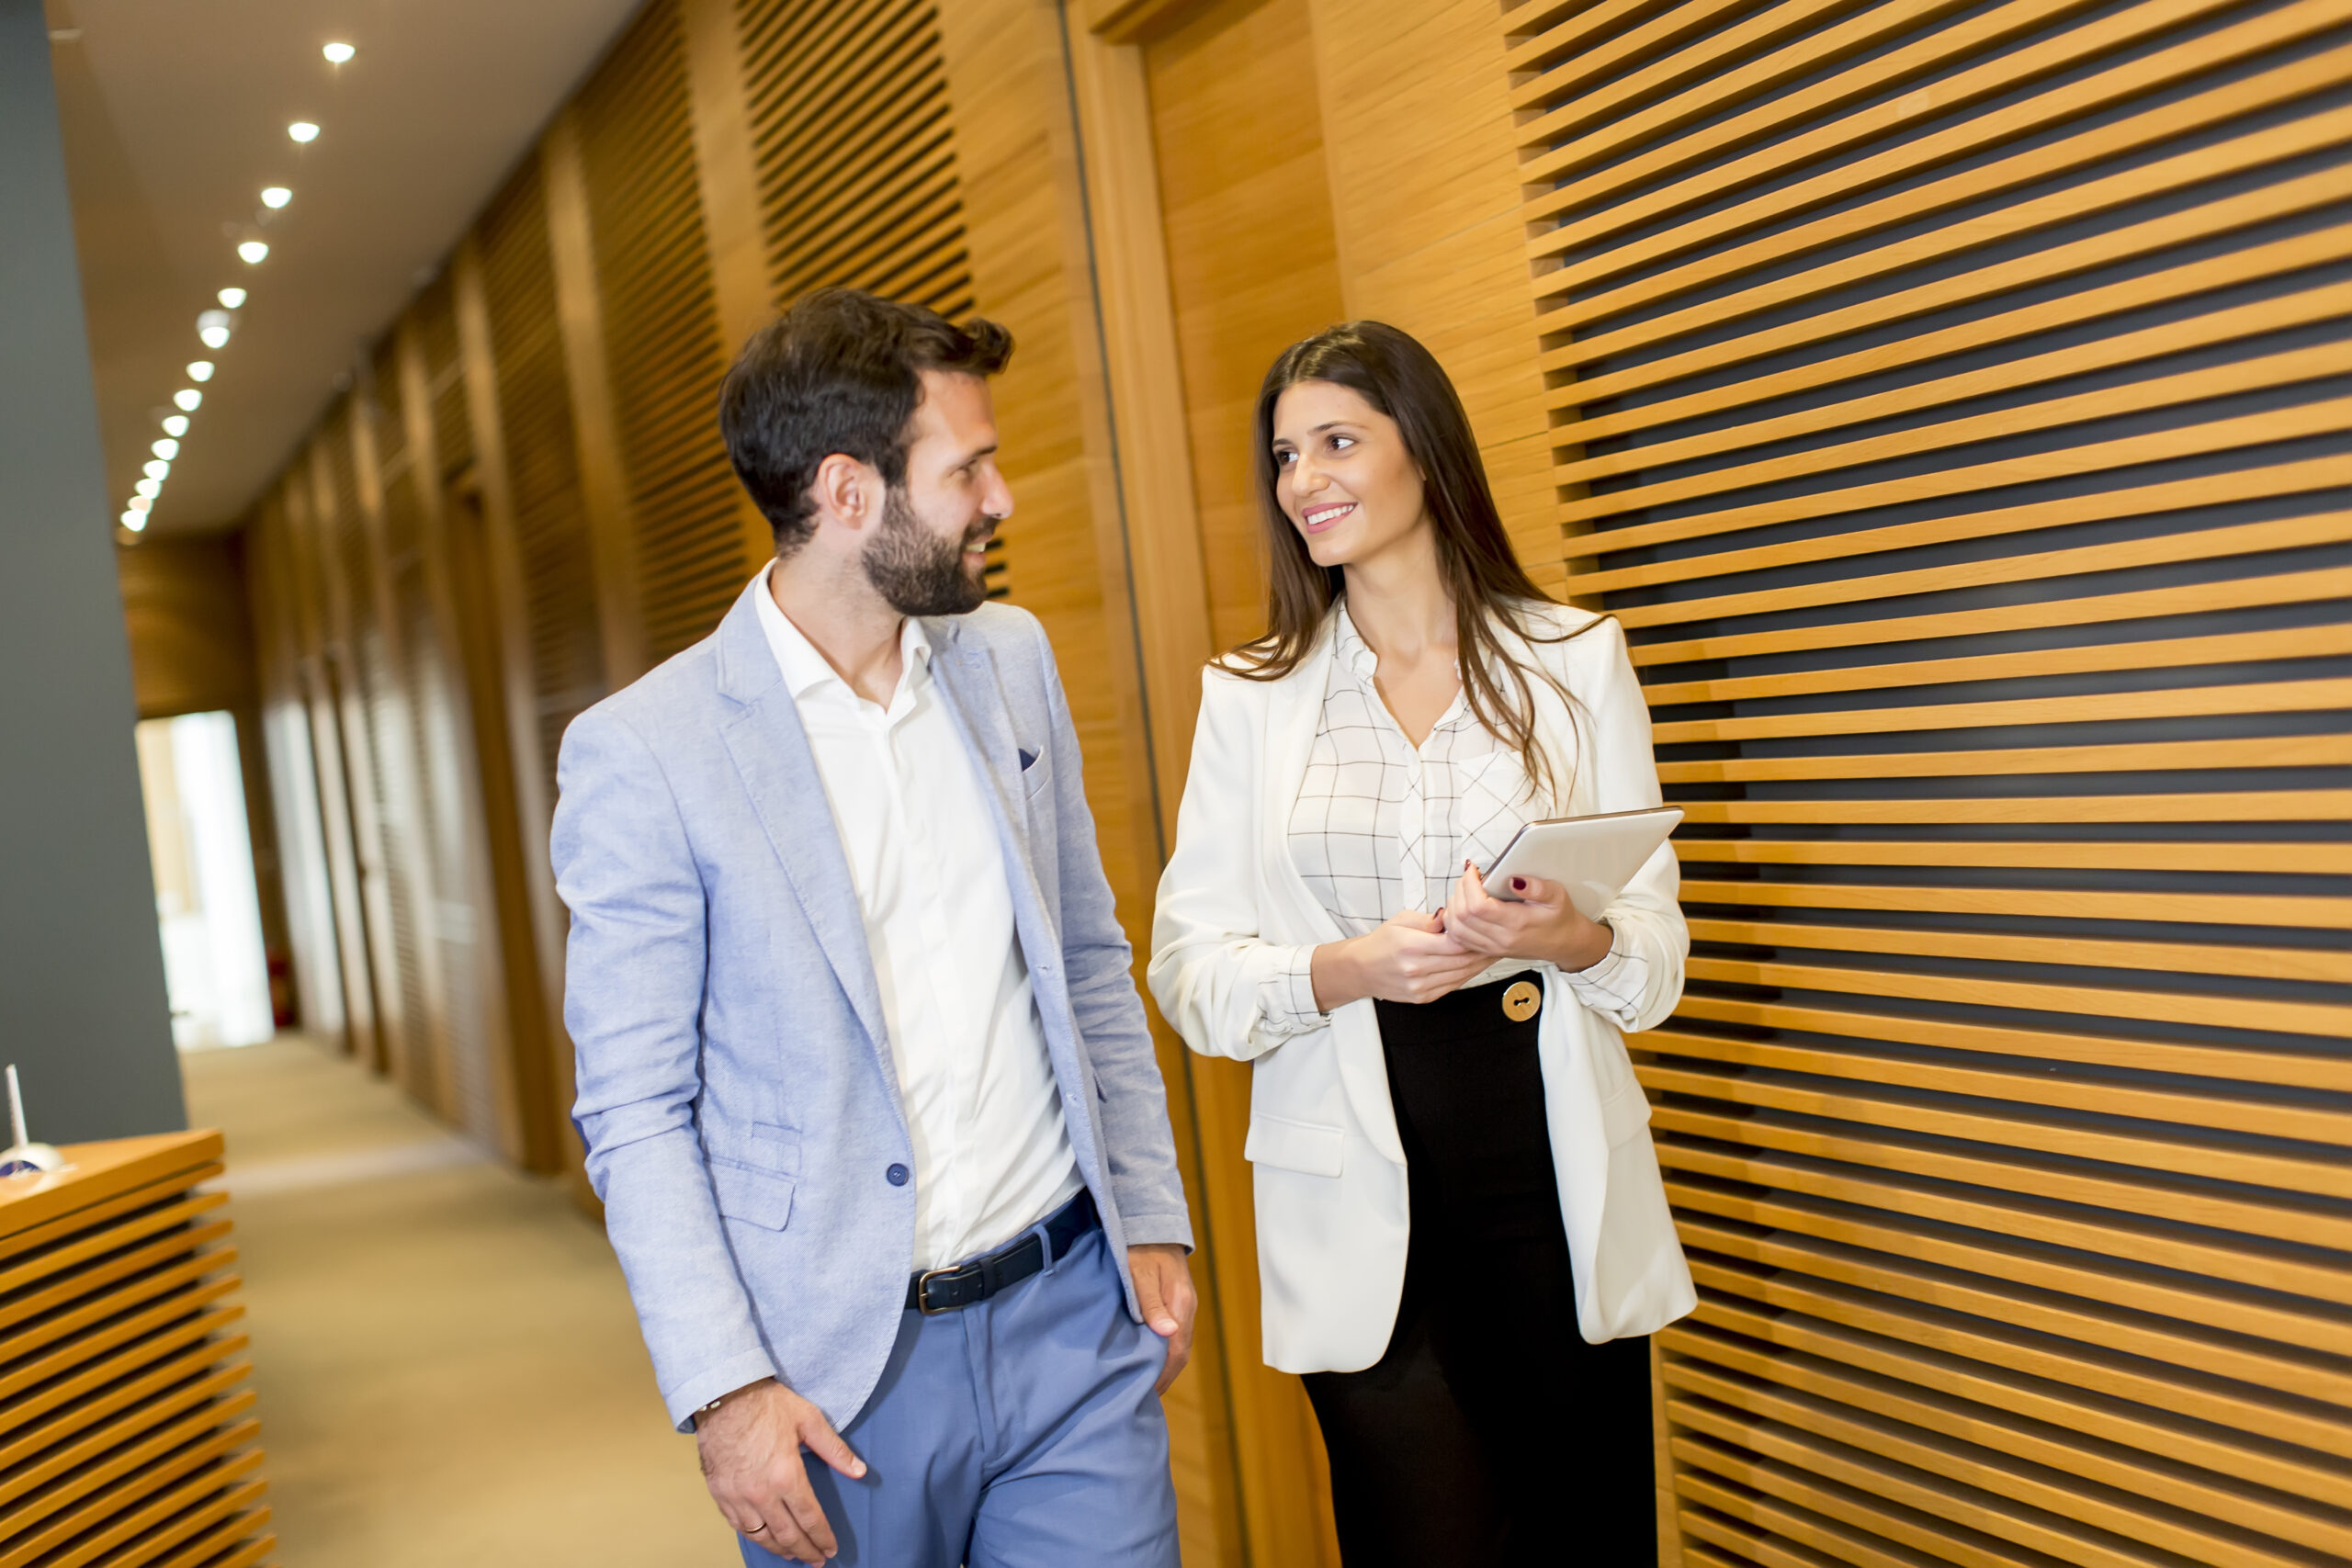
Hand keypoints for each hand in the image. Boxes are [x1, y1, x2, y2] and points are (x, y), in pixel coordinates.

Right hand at [698, 1378, 865, 1561]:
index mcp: (786, 1476)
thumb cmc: (765, 1404)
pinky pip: (739, 1526)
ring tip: (794, 1555)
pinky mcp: (720, 1494)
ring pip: (762, 1536)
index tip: (831, 1548)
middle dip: (805, 1550)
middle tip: (817, 1560)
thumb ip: (835, 1450)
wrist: (722, 1396)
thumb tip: (859, 1471)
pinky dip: (755, 1537)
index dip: (822, 1537)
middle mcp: (761, 1493)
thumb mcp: (808, 1420)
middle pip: (788, 1534)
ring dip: (781, 1549)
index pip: (810, 1518)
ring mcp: (737, 1497)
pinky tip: (765, 1538)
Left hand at [1129, 1243, 1197, 1393]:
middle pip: (1181, 1353)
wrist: (1151, 1223)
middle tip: (1144, 1398)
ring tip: (1147, 1385)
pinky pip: (1175, 1334)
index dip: (1162, 1374)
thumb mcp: (1139, 1273)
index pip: (1176, 1350)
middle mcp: (1187, 1308)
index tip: (1146, 1393)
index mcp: (1181, 1304)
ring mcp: (1184, 1306)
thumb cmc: (1139, 1247)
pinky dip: (1165, 1352)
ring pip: (1179, 1345)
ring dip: (1165, 1366)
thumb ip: (1151, 1303)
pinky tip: (1152, 1359)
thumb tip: (1167, 1333)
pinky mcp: (1177, 1302)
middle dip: (1165, 1376)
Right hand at [1311, 908, 1492, 1009]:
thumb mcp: (1401, 920)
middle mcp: (1416, 969)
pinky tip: (1473, 965)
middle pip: (1462, 960)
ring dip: (1479, 964)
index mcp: (1411, 946)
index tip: (1486, 928)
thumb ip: (1429, 920)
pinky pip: (1452, 985)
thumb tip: (1452, 916)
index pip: (1455, 943)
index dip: (1474, 936)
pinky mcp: (1423, 997)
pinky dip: (1466, 975)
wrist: (1361, 970)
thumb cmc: (1381, 943)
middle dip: (1483, 950)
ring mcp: (1420, 987)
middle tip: (1497, 940)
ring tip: (1491, 952)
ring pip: (1461, 975)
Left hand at [1442, 861, 1611, 971]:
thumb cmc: (1559, 917)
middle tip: (1469, 876)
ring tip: (1466, 889)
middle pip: (1462, 916)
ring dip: (1454, 905)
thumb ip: (1537, 887)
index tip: (1474, 870)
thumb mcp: (1557, 896)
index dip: (1469, 884)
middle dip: (1460, 889)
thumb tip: (1515, 879)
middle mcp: (1500, 939)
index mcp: (1516, 923)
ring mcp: (1491, 947)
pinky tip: (1463, 906)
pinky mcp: (1486, 950)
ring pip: (1455, 928)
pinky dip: (1453, 920)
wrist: (1563, 943)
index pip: (1478, 907)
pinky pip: (1458, 938)